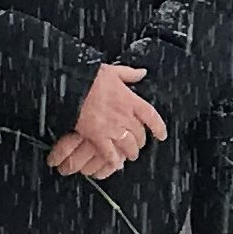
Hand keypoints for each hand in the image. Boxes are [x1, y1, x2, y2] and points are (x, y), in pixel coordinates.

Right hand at [51, 64, 165, 179]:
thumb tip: (142, 73)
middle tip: (139, 145)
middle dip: (140, 141)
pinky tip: (114, 163)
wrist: (71, 87)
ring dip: (130, 152)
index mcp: (130, 100)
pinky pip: (109, 154)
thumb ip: (129, 74)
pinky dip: (113, 160)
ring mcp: (111, 128)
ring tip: (129, 155)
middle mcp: (124, 116)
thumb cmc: (89, 78)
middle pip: (139, 134)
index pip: (151, 116)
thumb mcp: (112, 70)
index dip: (158, 128)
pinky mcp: (97, 137)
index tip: (161, 135)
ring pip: (128, 146)